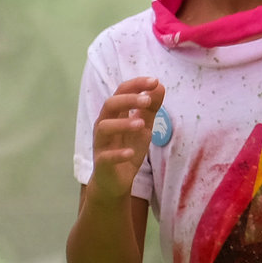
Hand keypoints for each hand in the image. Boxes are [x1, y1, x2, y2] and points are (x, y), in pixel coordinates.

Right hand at [89, 77, 163, 197]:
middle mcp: (104, 125)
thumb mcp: (143, 127)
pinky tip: (130, 152)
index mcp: (114, 114)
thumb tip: (159, 85)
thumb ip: (150, 108)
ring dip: (123, 124)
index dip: (136, 85)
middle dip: (128, 100)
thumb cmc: (127, 149)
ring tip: (141, 124)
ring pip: (104, 127)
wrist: (116, 181)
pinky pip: (106, 156)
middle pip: (110, 105)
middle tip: (147, 100)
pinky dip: (118, 153)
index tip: (154, 81)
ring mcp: (101, 143)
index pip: (121, 92)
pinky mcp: (101, 162)